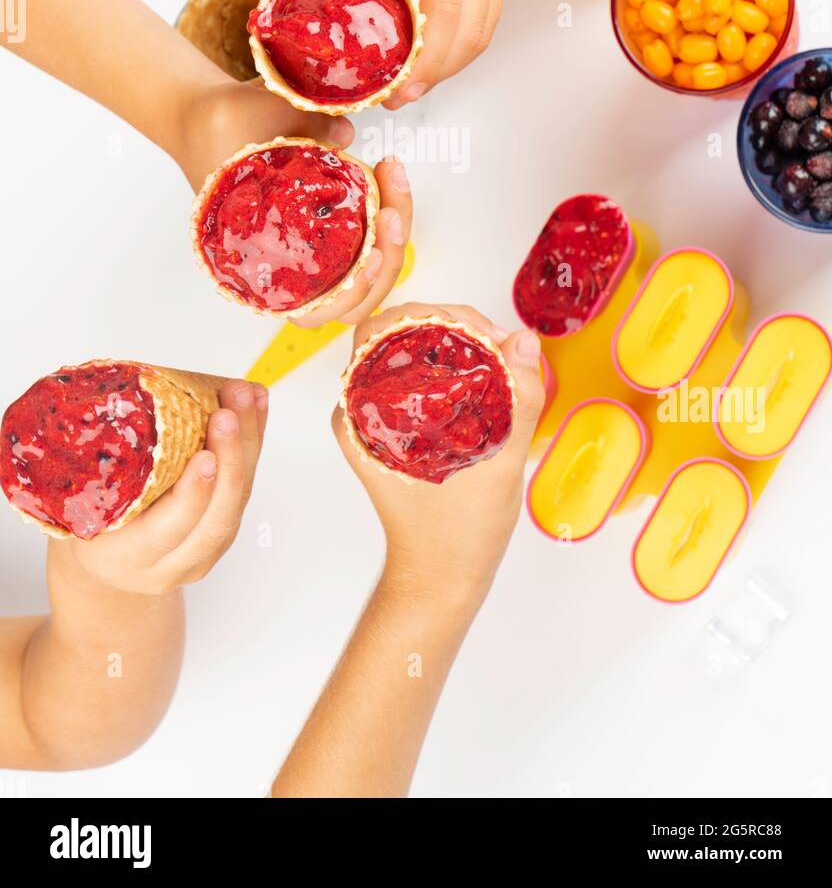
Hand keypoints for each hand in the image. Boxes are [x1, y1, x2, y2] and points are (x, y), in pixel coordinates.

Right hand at [51, 382, 267, 596]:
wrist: (110, 566)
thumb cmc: (93, 525)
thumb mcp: (86, 507)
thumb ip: (107, 472)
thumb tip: (126, 401)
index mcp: (129, 557)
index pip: (168, 532)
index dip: (192, 495)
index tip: (205, 456)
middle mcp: (171, 564)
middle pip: (216, 518)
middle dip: (230, 459)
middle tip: (228, 413)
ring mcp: (203, 554)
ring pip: (238, 501)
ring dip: (248, 444)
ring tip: (247, 398)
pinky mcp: (223, 536)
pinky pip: (244, 489)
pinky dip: (252, 445)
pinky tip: (254, 408)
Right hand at [175, 78, 412, 329]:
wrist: (202, 118)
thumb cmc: (217, 127)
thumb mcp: (248, 116)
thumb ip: (295, 123)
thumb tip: (345, 136)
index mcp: (258, 263)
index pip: (312, 309)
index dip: (349, 294)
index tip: (374, 256)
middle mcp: (288, 264)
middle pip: (355, 294)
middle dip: (388, 253)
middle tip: (392, 208)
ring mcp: (312, 245)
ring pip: (367, 266)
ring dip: (392, 231)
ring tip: (393, 176)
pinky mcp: (328, 223)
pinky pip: (366, 235)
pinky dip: (384, 209)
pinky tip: (387, 170)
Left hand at [316, 0, 511, 103]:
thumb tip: (315, 15)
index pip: (441, 23)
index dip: (419, 68)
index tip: (390, 93)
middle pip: (469, 38)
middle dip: (433, 75)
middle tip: (393, 96)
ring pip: (483, 31)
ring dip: (449, 61)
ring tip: (409, 79)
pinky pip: (487, 11)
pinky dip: (461, 38)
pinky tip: (429, 47)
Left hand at [333, 303, 543, 606]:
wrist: (440, 582)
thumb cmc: (457, 536)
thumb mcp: (498, 466)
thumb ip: (516, 400)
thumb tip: (524, 341)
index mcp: (362, 414)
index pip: (381, 330)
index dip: (431, 314)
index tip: (478, 330)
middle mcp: (362, 410)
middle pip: (399, 335)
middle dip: (451, 324)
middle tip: (499, 342)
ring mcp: (379, 419)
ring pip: (414, 354)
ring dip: (456, 344)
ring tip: (499, 355)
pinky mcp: (400, 430)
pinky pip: (423, 380)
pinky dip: (455, 368)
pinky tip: (489, 376)